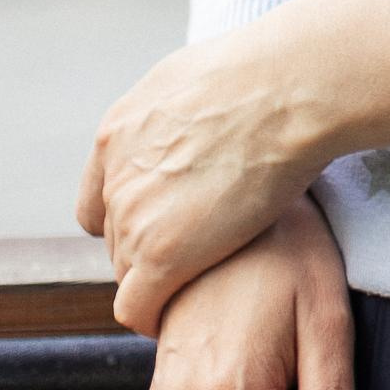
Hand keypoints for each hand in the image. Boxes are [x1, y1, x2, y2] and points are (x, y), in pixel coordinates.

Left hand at [78, 17, 322, 331]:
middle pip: (118, 238)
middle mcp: (116, 177)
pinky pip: (136, 307)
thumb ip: (171, 112)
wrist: (289, 88)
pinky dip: (153, 316)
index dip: (133, 218)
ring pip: (129, 271)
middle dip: (152, 246)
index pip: (100, 202)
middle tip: (201, 247)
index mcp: (117, 134)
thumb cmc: (264, 73)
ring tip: (203, 273)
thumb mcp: (192, 78)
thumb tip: (188, 119)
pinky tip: (176, 314)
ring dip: (160, 276)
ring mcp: (135, 217)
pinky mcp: (161, 255)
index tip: (169, 224)